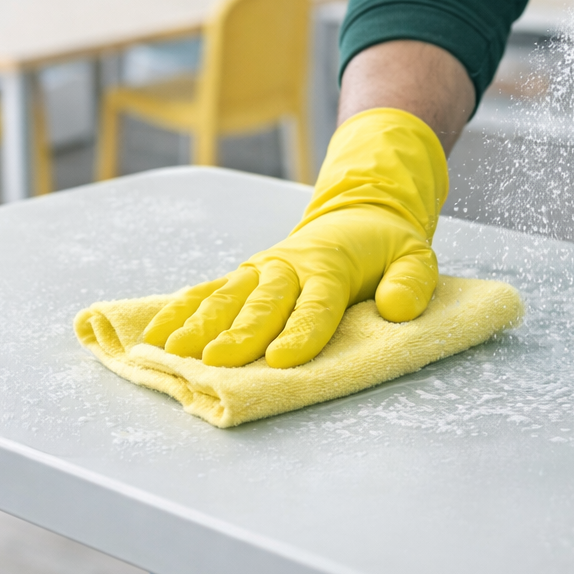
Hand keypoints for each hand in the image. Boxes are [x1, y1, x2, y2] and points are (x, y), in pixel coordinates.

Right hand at [143, 108, 447, 367]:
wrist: (356, 212)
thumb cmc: (385, 246)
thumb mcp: (417, 256)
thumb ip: (411, 283)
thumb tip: (396, 309)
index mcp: (331, 267)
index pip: (317, 304)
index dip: (300, 332)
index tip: (281, 358)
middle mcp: (288, 268)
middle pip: (262, 304)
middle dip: (239, 334)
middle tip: (217, 361)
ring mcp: (259, 271)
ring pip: (226, 298)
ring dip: (199, 324)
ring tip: (173, 350)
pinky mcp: (241, 277)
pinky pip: (206, 293)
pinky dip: (179, 312)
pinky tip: (157, 336)